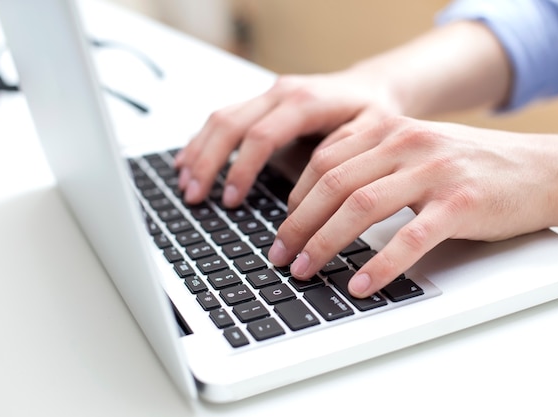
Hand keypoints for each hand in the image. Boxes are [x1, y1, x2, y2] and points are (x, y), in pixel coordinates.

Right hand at [174, 69, 402, 206]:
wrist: (370, 88)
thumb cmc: (372, 112)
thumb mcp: (371, 131)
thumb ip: (341, 151)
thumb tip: (311, 182)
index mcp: (305, 100)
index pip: (261, 135)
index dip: (241, 169)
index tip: (230, 200)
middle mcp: (280, 92)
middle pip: (229, 123)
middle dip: (207, 162)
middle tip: (194, 197)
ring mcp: (268, 95)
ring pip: (220, 118)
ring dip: (199, 152)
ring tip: (185, 184)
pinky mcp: (261, 103)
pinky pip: (224, 118)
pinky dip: (203, 140)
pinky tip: (188, 160)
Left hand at [267, 116, 557, 297]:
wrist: (538, 169)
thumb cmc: (469, 166)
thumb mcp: (416, 150)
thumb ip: (373, 162)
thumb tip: (321, 200)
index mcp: (390, 128)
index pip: (324, 160)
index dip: (295, 197)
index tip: (283, 228)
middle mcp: (406, 142)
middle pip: (333, 183)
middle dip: (299, 224)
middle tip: (282, 255)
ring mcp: (433, 171)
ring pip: (361, 206)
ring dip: (325, 243)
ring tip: (306, 271)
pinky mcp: (459, 203)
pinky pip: (409, 237)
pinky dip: (380, 264)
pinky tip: (361, 285)